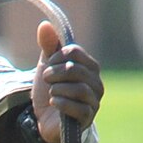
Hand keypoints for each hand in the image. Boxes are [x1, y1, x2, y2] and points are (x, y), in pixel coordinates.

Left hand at [29, 20, 102, 142]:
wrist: (46, 118)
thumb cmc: (52, 90)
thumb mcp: (48, 66)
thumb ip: (48, 46)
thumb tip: (45, 24)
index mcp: (90, 67)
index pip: (75, 52)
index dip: (57, 56)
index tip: (48, 65)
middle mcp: (96, 83)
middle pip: (76, 70)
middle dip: (55, 73)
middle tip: (46, 79)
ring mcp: (94, 101)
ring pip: (79, 89)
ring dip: (58, 88)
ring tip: (51, 92)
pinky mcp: (88, 118)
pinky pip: (78, 108)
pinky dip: (61, 103)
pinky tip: (53, 102)